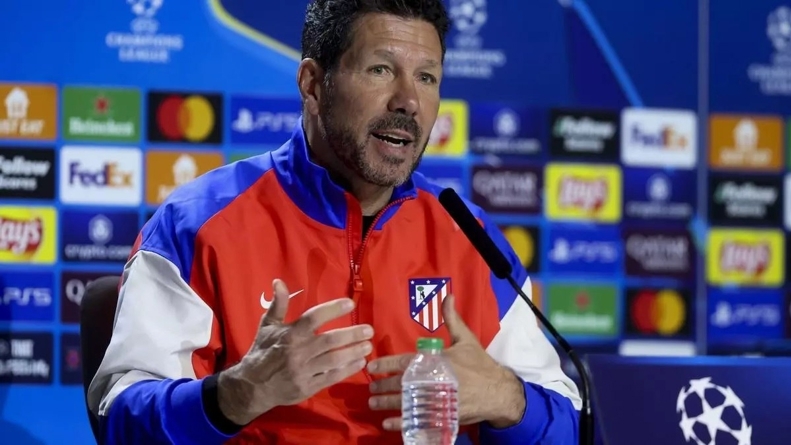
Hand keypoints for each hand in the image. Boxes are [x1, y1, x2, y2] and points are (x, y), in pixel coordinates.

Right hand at [217, 279, 373, 424]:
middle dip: (352, 334)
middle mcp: (298, 351)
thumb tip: (279, 282)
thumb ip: (278, 304)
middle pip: (330, 340)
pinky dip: (347, 370)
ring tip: (368, 346)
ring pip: (334, 360)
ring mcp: (303, 371)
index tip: (351, 304)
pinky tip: (359, 363)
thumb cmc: (262, 352)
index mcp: (290, 334)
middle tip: (369, 330)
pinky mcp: (307, 387)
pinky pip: (331, 377)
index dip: (333, 309)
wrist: (252, 386)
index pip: (314, 318)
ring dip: (353, 352)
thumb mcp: (267, 326)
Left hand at [367, 294, 525, 430]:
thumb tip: (447, 296)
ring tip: (374, 404)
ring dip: (386, 404)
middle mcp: (432, 381)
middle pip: (400, 384)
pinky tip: (389, 424)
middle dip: (383, 386)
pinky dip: (401, 423)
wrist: (498, 391)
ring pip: (405, 403)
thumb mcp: (466, 338)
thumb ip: (451, 318)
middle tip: (371, 387)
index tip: (371, 367)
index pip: (403, 362)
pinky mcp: (440, 416)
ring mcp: (436, 401)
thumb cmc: (479, 364)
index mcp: (435, 361)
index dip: (385, 364)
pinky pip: (416, 421)